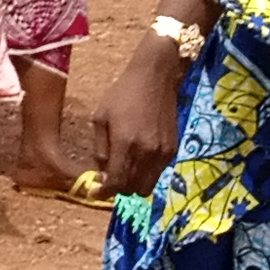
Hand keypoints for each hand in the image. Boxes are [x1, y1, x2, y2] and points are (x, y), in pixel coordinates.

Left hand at [93, 35, 186, 197]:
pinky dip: (146, 174)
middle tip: (109, 179)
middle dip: (118, 189)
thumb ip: (100, 149)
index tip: (97, 191)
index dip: (104, 192)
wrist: (155, 78)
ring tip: (124, 170)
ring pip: (147, 186)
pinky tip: (138, 160)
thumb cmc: (122, 94)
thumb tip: (102, 175)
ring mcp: (162, 153)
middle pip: (132, 189)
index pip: (115, 183)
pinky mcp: (172, 150)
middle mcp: (146, 152)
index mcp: (125, 144)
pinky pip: (158, 174)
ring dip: (133, 184)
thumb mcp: (100, 118)